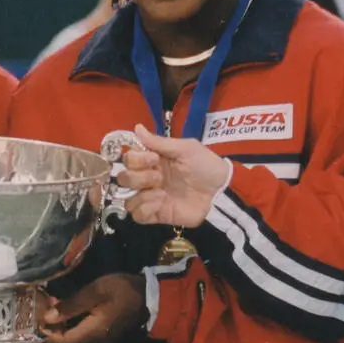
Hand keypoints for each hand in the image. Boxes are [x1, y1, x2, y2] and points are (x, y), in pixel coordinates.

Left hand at [38, 275, 146, 342]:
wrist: (148, 298)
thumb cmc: (122, 291)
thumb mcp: (95, 291)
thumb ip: (71, 306)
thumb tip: (47, 317)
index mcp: (90, 335)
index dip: (41, 338)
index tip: (29, 325)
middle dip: (46, 336)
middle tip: (35, 317)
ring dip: (56, 334)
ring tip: (46, 314)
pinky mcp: (101, 341)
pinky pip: (78, 342)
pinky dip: (67, 332)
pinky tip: (62, 317)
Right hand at [115, 124, 230, 228]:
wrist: (220, 191)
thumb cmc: (205, 166)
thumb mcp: (185, 148)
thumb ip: (159, 142)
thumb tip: (137, 127)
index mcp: (153, 161)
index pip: (128, 159)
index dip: (136, 159)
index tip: (154, 159)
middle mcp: (148, 179)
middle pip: (123, 178)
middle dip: (137, 177)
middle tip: (159, 177)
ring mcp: (151, 198)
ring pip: (126, 198)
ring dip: (141, 193)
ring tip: (161, 193)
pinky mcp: (157, 214)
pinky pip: (137, 215)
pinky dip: (145, 208)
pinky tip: (161, 202)